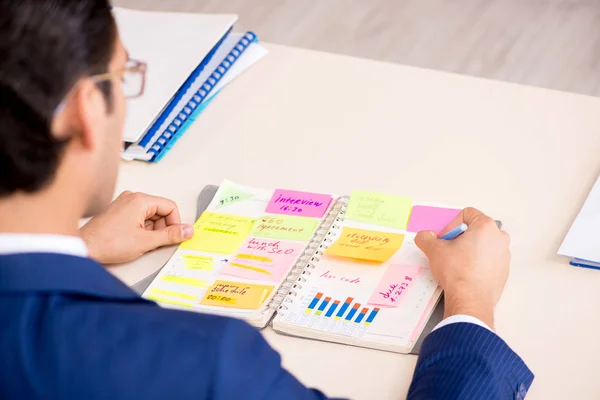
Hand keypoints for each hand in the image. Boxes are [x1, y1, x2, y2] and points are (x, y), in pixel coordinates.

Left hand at [80, 191, 193, 263]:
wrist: (83, 248)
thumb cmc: (109, 243)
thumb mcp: (146, 241)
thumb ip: (171, 235)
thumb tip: (188, 231)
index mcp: (140, 200)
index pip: (170, 207)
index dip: (175, 223)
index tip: (174, 236)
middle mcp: (133, 198)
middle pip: (160, 211)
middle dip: (162, 228)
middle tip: (155, 243)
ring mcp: (124, 204)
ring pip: (150, 216)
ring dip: (152, 230)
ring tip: (141, 243)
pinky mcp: (119, 213)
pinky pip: (139, 218)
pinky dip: (142, 230)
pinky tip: (134, 241)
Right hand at [415, 207, 509, 328]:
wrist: (470, 300)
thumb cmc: (457, 271)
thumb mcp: (434, 250)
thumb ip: (426, 237)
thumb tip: (425, 236)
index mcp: (486, 226)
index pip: (466, 214)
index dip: (451, 225)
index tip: (444, 239)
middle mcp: (500, 238)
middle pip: (475, 230)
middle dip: (460, 238)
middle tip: (448, 251)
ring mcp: (504, 255)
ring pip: (482, 245)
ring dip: (468, 250)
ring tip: (455, 264)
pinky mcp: (504, 271)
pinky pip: (488, 260)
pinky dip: (476, 263)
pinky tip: (465, 274)